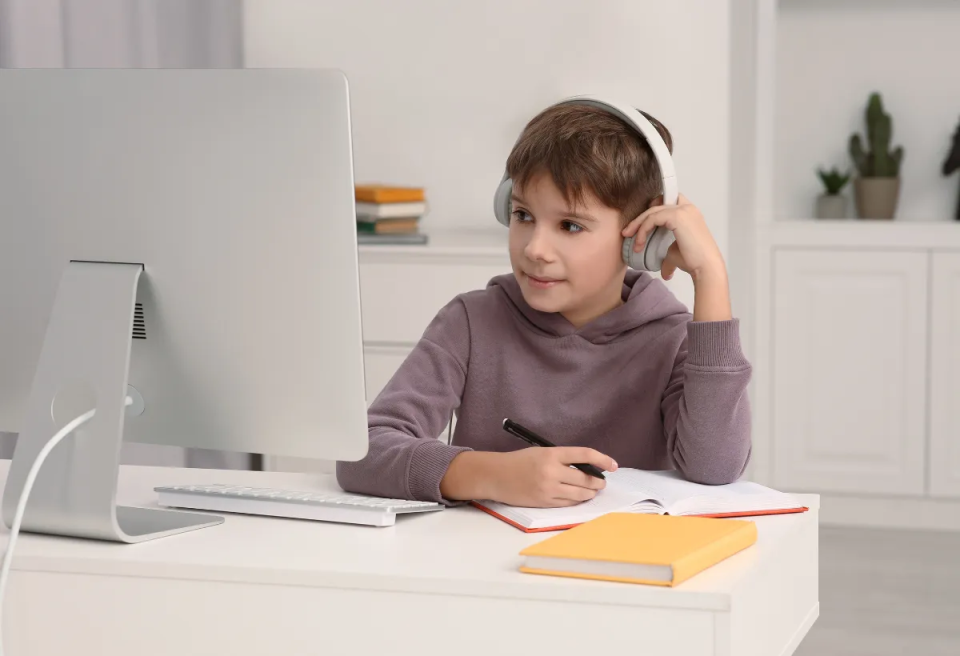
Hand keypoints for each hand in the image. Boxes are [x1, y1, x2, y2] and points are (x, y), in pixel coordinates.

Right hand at [484, 447, 616, 507]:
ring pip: (579, 494)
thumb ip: (562, 459)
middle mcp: (551, 471)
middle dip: (598, 482)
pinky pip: (567, 503)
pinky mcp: (544, 502)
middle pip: (585, 479)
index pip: (584, 455)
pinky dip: (576, 501)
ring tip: (593, 491)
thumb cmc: (519, 461)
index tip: (613, 465)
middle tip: (602, 482)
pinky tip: (579, 497)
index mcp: (551, 454)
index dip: (602, 459)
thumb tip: (588, 468)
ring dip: (590, 493)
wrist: (496, 476)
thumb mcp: (541, 453)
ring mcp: (548, 489)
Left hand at [622, 193, 724, 281]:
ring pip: (653, 211)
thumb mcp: (675, 253)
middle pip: (657, 205)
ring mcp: (683, 211)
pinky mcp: (677, 217)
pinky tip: (639, 243)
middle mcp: (687, 208)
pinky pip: (653, 219)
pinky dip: (643, 230)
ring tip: (629, 238)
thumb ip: (667, 254)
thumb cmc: (694, 261)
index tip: (643, 220)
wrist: (705, 267)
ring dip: (638, 224)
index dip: (654, 205)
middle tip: (628, 232)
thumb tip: (665, 271)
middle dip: (640, 218)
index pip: (669, 200)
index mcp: (689, 213)